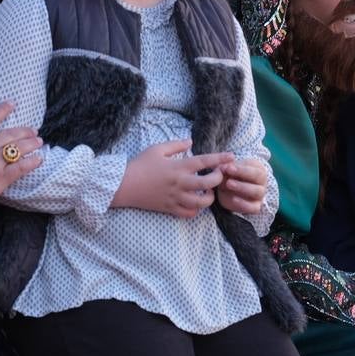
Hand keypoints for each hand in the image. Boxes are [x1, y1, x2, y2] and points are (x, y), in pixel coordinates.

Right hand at [0, 102, 43, 215]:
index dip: (2, 110)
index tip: (12, 103)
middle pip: (10, 134)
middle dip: (24, 131)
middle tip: (33, 131)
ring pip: (18, 148)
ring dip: (31, 144)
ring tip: (39, 142)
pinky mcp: (1, 178)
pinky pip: (21, 167)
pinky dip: (32, 162)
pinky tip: (39, 159)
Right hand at [114, 139, 232, 218]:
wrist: (123, 185)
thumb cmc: (139, 164)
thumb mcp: (157, 149)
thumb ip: (176, 145)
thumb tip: (191, 142)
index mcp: (178, 167)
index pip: (204, 161)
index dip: (220, 159)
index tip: (231, 156)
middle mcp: (180, 183)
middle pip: (208, 184)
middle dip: (218, 179)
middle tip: (218, 175)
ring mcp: (175, 198)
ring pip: (201, 203)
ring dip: (209, 198)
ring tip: (208, 191)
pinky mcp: (169, 208)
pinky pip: (188, 214)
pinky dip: (196, 210)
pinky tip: (195, 203)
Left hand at [217, 157, 268, 215]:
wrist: (227, 191)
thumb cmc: (230, 176)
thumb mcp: (228, 170)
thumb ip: (226, 168)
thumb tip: (222, 168)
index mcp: (258, 169)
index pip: (254, 168)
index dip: (241, 169)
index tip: (228, 168)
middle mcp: (262, 182)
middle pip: (258, 177)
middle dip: (242, 175)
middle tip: (229, 176)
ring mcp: (260, 196)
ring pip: (257, 192)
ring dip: (242, 188)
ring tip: (228, 184)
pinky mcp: (255, 207)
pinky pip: (253, 207)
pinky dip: (244, 204)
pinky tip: (234, 199)